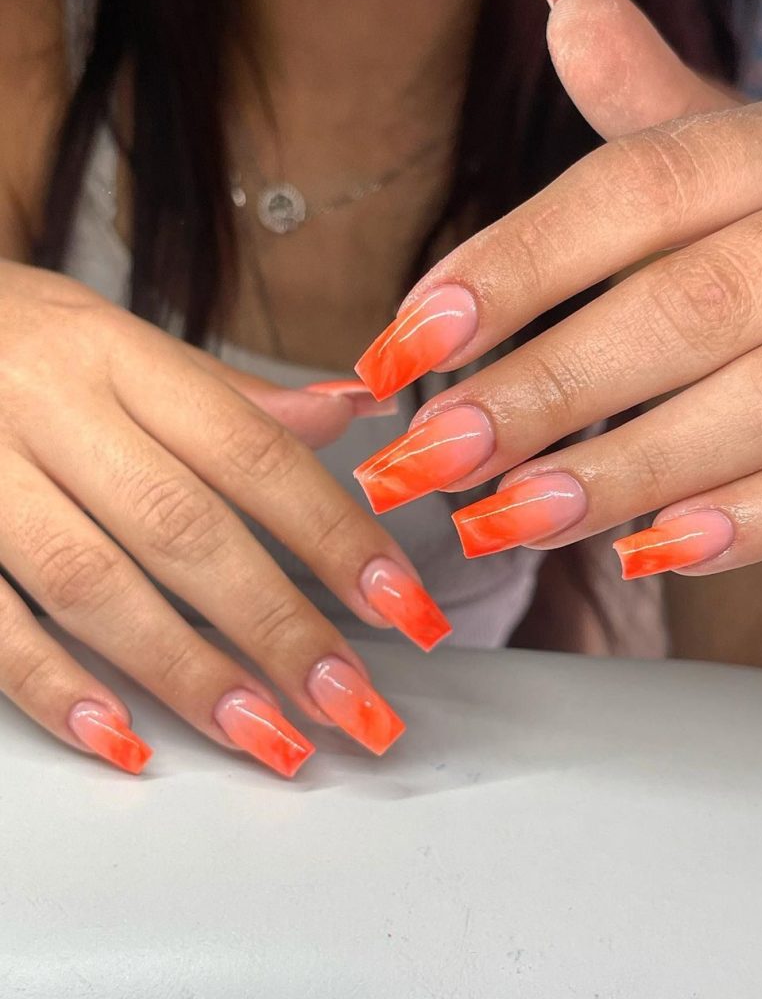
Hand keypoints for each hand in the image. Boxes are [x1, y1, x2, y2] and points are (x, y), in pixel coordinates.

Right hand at [0, 261, 448, 774]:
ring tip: (269, 736)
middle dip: (280, 624)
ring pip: (95, 582)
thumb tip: (347, 413)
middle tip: (353, 702)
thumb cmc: (23, 344)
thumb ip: (230, 398)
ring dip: (188, 672)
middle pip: (185, 528)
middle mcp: (53, 408)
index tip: (402, 605)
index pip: (253, 453)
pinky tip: (121, 738)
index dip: (335, 534)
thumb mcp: (122, 344)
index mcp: (121, 358)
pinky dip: (51, 684)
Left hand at [354, 0, 761, 583]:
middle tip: (428, 456)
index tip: (407, 338)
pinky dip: (750, 522)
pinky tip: (651, 553)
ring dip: (624, 471)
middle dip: (544, 390)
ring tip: (505, 521)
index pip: (635, 192)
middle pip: (682, 309)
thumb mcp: (739, 147)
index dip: (514, 267)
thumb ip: (649, 100)